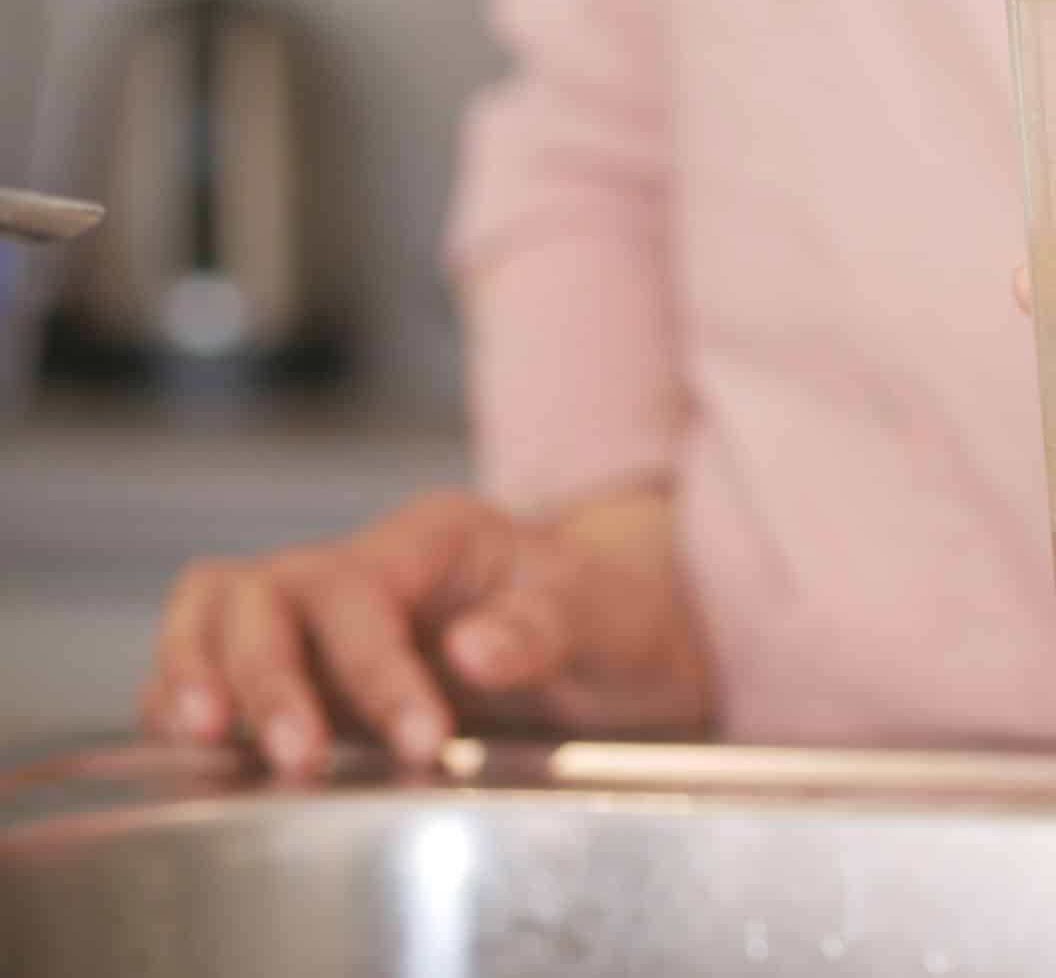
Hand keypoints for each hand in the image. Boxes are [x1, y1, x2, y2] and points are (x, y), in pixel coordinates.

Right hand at [140, 488, 712, 774]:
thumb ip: (543, 627)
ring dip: (200, 674)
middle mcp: (365, 567)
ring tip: (202, 738)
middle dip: (269, 678)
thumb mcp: (607, 616)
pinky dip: (190, 696)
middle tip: (300, 759)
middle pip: (267, 591)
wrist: (623, 637)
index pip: (365, 587)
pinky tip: (196, 748)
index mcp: (435, 537)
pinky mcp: (309, 673)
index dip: (375, 667)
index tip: (421, 742)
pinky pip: (217, 663)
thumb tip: (474, 650)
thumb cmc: (613, 614)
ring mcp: (327, 618)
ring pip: (220, 612)